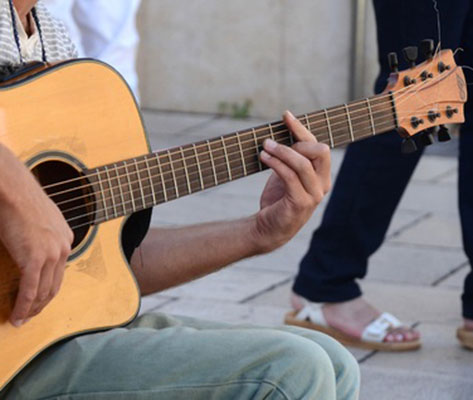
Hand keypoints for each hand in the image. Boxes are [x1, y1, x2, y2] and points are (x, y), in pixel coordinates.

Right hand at [0, 145, 72, 326]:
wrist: (13, 189)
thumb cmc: (20, 199)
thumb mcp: (39, 219)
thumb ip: (41, 235)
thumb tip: (30, 246)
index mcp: (66, 238)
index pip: (59, 271)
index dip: (47, 288)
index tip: (37, 299)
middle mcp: (63, 247)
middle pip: (55, 285)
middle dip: (42, 304)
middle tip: (29, 316)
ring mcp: (51, 254)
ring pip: (44, 292)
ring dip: (32, 310)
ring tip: (21, 320)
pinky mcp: (35, 258)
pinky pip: (30, 290)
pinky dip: (23, 307)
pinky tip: (16, 316)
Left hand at [253, 111, 330, 251]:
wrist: (268, 228)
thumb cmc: (278, 199)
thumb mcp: (286, 174)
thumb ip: (291, 157)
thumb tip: (285, 130)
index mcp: (322, 175)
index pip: (318, 146)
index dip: (302, 129)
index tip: (285, 115)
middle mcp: (323, 184)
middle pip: (319, 152)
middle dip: (296, 141)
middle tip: (271, 142)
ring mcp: (314, 195)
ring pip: (302, 164)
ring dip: (281, 151)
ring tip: (264, 147)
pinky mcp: (300, 203)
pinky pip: (290, 176)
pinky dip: (276, 163)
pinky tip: (263, 157)